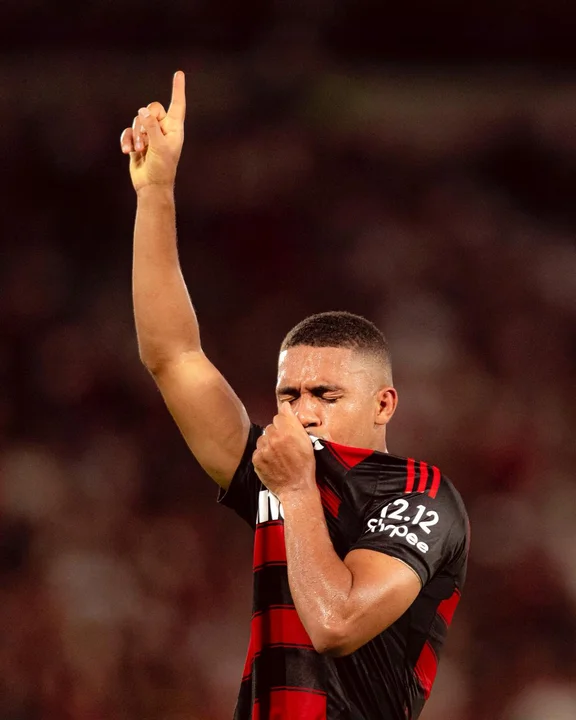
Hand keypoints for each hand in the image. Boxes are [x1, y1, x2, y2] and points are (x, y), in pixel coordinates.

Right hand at [120, 71, 185, 191]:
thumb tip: (142, 111)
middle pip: (151, 109)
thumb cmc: (162, 169)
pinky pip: (128, 131)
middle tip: (146, 140)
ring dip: (136, 135)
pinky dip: (126, 139)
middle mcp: (163, 129)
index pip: (177, 105)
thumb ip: (152, 127)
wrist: (151, 186)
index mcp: (174, 129)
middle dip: (145, 121)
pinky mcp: (137, 141)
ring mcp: (149, 135)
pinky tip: (127, 151)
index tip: (179, 74)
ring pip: (138, 120)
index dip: (178, 90)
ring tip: (139, 150)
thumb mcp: (159, 147)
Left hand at [252, 403, 316, 499]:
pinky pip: (258, 450)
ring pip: (263, 437)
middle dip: (277, 432)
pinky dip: (264, 454)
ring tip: (279, 454)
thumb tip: (285, 406)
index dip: (285, 422)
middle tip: (285, 445)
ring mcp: (264, 448)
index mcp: (288, 431)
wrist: (296, 488)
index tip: (287, 428)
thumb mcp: (306, 441)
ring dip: (269, 443)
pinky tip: (273, 461)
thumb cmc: (305, 466)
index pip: (280, 415)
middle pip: (271, 426)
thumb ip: (294, 421)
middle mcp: (274, 438)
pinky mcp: (257, 459)